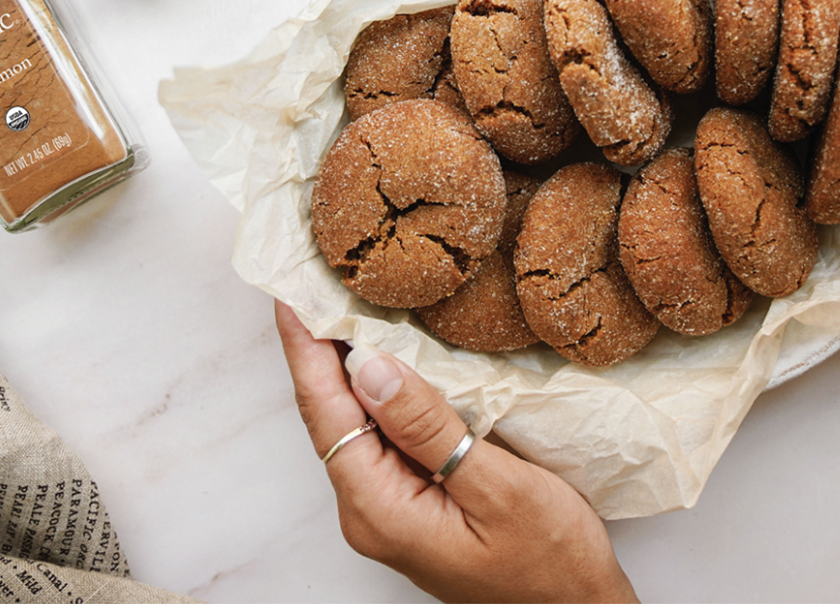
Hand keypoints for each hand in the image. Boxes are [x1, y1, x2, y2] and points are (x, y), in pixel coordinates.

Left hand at [274, 300, 636, 602]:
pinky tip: (387, 353)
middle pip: (329, 413)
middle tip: (311, 276)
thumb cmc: (550, 562)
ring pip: (353, 421)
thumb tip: (369, 365)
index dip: (304, 346)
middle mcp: (368, 509)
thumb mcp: (498, 488)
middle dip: (317, 345)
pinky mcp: (410, 500)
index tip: (289, 289)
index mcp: (378, 508)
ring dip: (345, 362)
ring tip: (339, 298)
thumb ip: (429, 428)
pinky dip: (378, 388)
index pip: (325, 412)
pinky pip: (381, 433)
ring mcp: (387, 506)